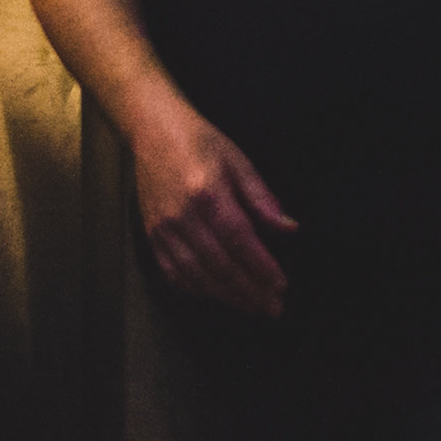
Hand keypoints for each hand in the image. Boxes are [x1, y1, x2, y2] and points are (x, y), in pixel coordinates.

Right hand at [126, 92, 299, 316]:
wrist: (154, 132)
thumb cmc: (201, 142)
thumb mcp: (239, 161)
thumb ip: (263, 198)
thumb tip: (289, 228)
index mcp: (208, 193)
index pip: (239, 240)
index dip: (260, 266)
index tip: (280, 285)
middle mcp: (182, 216)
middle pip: (219, 264)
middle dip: (248, 290)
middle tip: (272, 308)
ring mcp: (162, 229)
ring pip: (196, 274)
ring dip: (225, 296)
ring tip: (250, 306)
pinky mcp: (151, 236)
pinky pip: (173, 272)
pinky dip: (196, 289)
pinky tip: (216, 295)